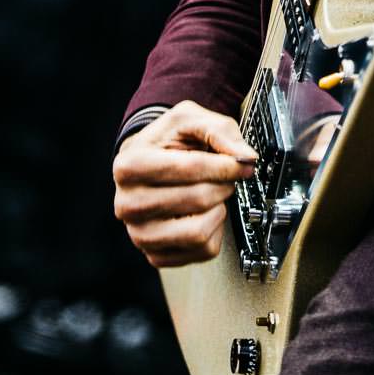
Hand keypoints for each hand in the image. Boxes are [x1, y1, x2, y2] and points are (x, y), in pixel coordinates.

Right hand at [113, 101, 256, 268]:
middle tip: (226, 177)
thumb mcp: (189, 119)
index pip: (191, 168)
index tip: (244, 162)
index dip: (226, 164)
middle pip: (198, 199)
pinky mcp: (156, 256)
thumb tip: (245, 157)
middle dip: (223, 185)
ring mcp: (140, 234)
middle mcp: (128, 204)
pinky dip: (214, 231)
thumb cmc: (167, 142)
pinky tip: (204, 213)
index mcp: (129, 166)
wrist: (147, 164)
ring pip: (199, 232)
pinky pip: (202, 250)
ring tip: (213, 194)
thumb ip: (219, 130)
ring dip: (218, 209)